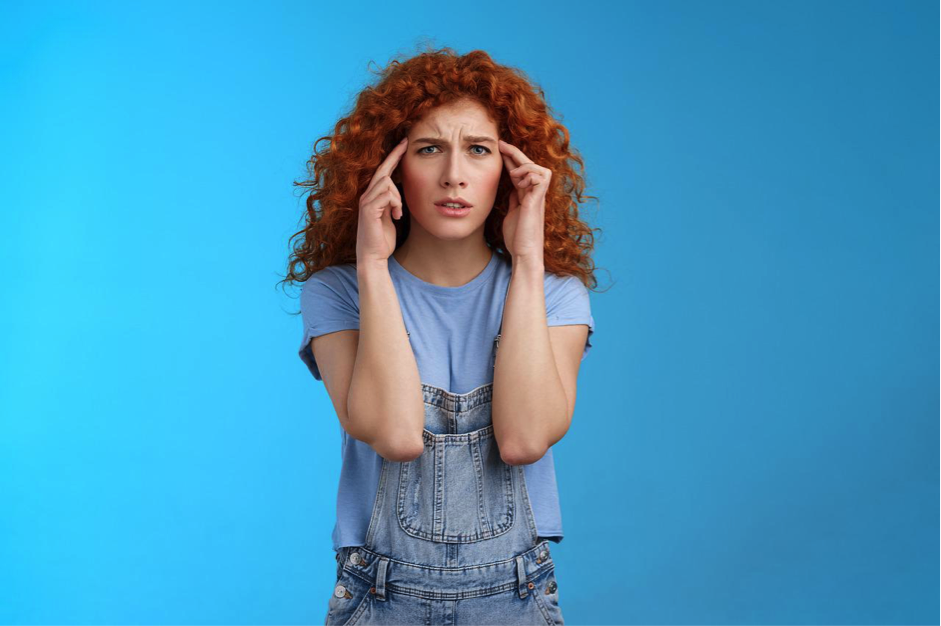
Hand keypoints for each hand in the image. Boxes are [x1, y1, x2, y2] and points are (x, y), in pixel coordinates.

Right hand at [356, 137, 407, 264]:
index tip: (403, 144)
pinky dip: (396, 204)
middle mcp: (366, 196)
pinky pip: (387, 195)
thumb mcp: (390, 217)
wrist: (373, 257)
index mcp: (372, 197)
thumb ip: (392, 203)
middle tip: (405, 142)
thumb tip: (398, 193)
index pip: (382, 172)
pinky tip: (396, 217)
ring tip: (399, 214)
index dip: (392, 157)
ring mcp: (366, 202)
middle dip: (394, 155)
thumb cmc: (382, 239)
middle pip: (382, 170)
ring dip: (398, 198)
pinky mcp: (368, 210)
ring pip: (387, 183)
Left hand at [498, 139, 550, 263]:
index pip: (521, 171)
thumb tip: (511, 189)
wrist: (524, 253)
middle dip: (515, 153)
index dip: (511, 159)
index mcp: (527, 195)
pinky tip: (519, 182)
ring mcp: (538, 197)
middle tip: (501, 143)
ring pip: (539, 169)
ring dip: (524, 166)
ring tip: (512, 175)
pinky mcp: (538, 201)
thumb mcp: (512, 213)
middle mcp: (535, 194)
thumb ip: (513, 200)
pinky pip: (540, 178)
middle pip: (529, 165)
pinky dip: (529, 175)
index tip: (499, 149)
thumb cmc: (518, 237)